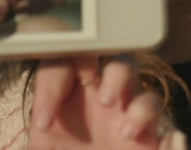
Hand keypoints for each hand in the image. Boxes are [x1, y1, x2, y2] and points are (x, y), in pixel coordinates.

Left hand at [27, 56, 185, 149]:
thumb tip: (37, 126)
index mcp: (63, 100)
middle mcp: (92, 96)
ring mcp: (121, 108)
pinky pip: (154, 104)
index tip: (44, 119)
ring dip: (119, 77)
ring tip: (111, 106)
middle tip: (89, 86)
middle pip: (98, 50)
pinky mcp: (146, 128)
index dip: (52, 80)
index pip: (57, 66)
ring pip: (127, 66)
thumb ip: (37, 142)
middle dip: (93, 59)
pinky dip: (143, 113)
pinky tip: (129, 134)